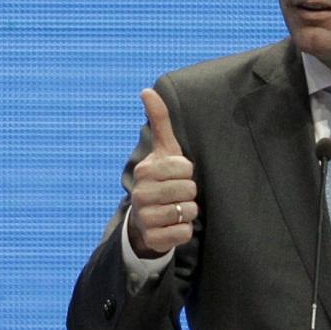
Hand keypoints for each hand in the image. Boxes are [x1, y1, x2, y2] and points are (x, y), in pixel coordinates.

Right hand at [127, 89, 198, 257]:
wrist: (146, 220)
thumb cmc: (161, 179)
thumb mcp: (163, 151)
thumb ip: (159, 121)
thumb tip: (147, 91)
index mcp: (145, 170)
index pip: (185, 168)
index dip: (187, 173)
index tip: (177, 176)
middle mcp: (140, 194)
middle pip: (189, 189)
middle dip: (189, 193)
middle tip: (178, 195)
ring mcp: (145, 217)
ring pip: (187, 211)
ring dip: (188, 211)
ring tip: (175, 209)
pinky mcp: (153, 239)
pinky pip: (183, 232)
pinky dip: (184, 230)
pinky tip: (173, 226)